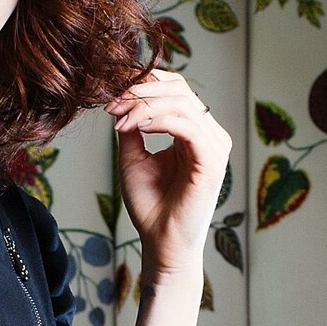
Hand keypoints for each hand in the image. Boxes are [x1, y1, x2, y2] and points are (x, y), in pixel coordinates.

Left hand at [105, 67, 231, 280]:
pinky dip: (159, 120)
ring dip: (144, 106)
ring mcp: (214, 147)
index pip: (177, 89)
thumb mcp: (133, 157)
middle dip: (140, 91)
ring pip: (182, 104)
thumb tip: (121, 97)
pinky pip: (188, 126)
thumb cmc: (150, 205)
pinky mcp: (212, 162)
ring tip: (119, 118)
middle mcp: (209, 135)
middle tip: (112, 103)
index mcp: (194, 131)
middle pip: (180, 90)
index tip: (112, 94)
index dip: (145, 83)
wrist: (160, 242)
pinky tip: (136, 126)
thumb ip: (132, 125)